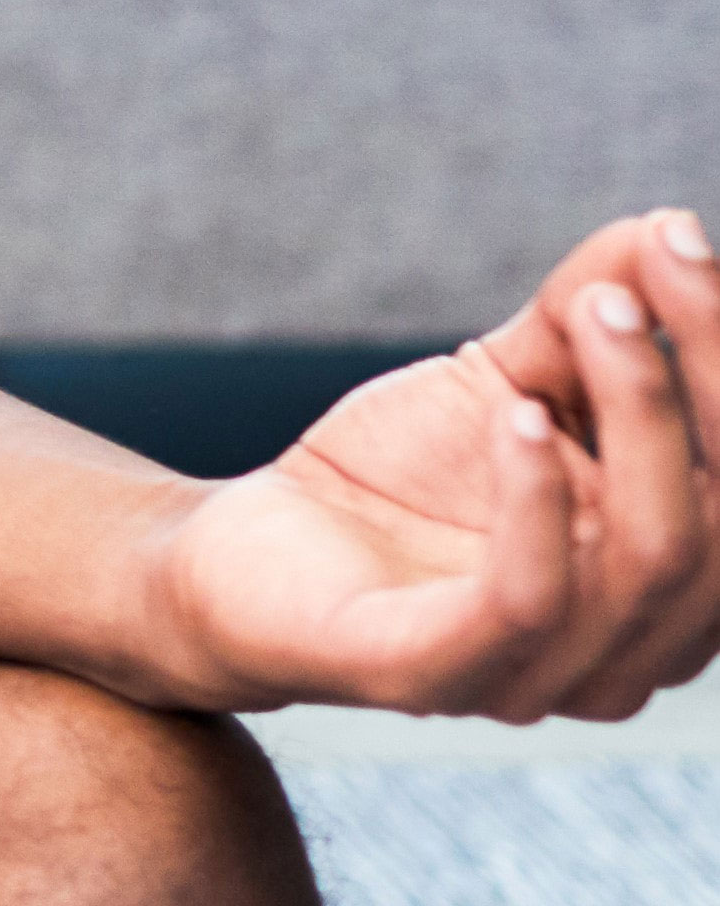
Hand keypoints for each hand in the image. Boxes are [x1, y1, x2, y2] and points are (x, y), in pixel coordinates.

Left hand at [133, 209, 719, 719]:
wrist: (233, 554)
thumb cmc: (397, 477)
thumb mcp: (503, 382)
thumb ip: (583, 322)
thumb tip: (662, 227)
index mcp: (672, 588)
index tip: (680, 240)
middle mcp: (632, 651)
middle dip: (700, 379)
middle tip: (648, 263)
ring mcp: (540, 678)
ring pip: (652, 557)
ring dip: (639, 417)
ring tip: (593, 313)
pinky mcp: (433, 675)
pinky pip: (526, 601)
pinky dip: (536, 498)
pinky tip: (513, 413)